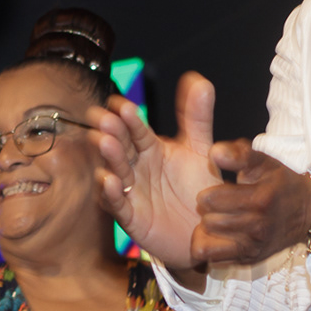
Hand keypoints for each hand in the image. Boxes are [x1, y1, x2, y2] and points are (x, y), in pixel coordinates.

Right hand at [92, 72, 222, 271]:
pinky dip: (111, 194)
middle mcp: (136, 167)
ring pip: (115, 171)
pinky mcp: (131, 218)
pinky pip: (117, 205)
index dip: (129, 117)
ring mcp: (131, 192)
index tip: (122, 103)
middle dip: (112, 131)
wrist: (205, 231)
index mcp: (151, 148)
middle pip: (121, 146)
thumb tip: (198, 79)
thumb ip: (197, 117)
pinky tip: (109, 181)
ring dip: (109, 157)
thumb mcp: (200, 149)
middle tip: (104, 118)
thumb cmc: (197, 188)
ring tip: (105, 142)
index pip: (136, 129)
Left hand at [192, 141, 310, 266]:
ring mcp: (254, 247)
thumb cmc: (278, 182)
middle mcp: (258, 227)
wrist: (306, 212)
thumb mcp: (263, 161)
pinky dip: (210, 246)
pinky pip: (213, 258)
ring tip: (218, 218)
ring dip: (208, 228)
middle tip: (216, 206)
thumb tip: (214, 153)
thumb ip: (238, 154)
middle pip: (209, 220)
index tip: (216, 191)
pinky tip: (218, 235)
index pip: (212, 200)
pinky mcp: (249, 260)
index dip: (209, 193)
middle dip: (207, 210)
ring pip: (208, 239)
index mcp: (260, 199)